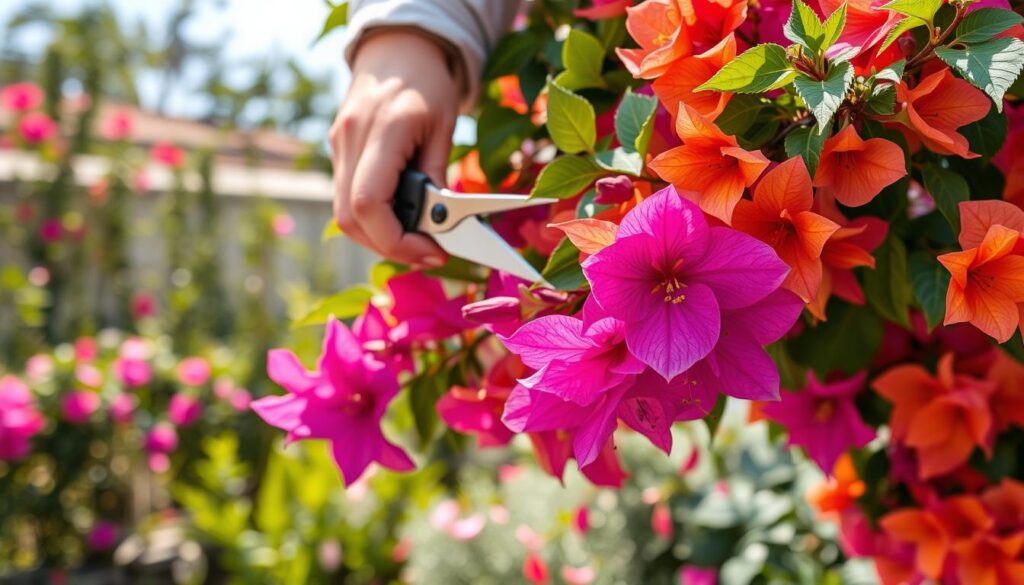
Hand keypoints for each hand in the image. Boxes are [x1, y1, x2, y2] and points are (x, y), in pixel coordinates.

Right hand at [330, 30, 461, 267]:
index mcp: (382, 129)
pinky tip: (400, 217)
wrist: (396, 49)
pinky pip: (347, 198)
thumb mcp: (445, 125)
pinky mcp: (338, 150)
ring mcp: (338, 145)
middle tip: (427, 252)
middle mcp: (350, 138)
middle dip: (389, 245)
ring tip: (417, 237)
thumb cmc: (427, 82)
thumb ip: (437, 174)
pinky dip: (372, 218)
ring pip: (344, 215)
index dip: (396, 240)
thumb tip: (438, 224)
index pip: (369, 204)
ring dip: (379, 236)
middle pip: (350, 218)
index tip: (430, 251)